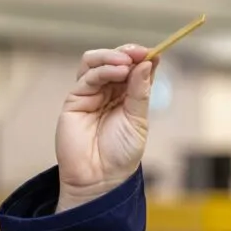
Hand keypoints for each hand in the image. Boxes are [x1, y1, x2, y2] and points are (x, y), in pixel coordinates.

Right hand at [55, 44, 156, 211]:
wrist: (100, 178)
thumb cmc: (121, 154)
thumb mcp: (138, 121)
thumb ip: (141, 92)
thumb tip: (147, 62)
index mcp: (127, 96)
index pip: (134, 69)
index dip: (143, 58)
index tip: (155, 52)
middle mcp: (108, 91)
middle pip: (115, 60)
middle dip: (127, 53)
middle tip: (140, 53)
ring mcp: (90, 93)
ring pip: (96, 62)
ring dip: (112, 57)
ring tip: (126, 62)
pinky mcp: (75, 99)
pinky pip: (88, 77)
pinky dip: (104, 69)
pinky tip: (118, 72)